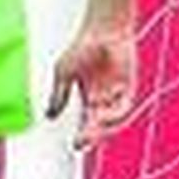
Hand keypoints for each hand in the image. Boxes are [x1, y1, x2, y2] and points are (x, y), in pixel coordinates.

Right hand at [46, 21, 137, 147]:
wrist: (103, 31)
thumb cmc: (83, 47)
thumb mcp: (64, 73)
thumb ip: (58, 95)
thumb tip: (50, 116)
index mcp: (91, 97)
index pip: (88, 123)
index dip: (84, 136)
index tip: (75, 147)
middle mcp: (106, 99)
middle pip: (100, 124)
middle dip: (91, 136)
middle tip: (79, 144)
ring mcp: (118, 93)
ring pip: (113, 119)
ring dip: (102, 128)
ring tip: (89, 133)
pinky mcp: (129, 86)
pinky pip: (124, 107)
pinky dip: (114, 114)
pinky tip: (102, 115)